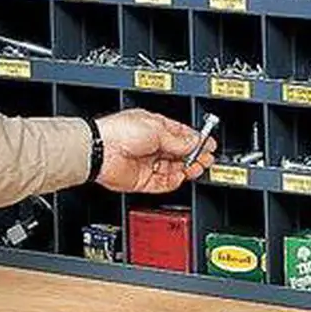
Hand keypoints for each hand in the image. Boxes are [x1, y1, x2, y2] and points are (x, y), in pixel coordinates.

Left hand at [94, 109, 215, 192]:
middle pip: (179, 153)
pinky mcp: (143, 180)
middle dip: (195, 155)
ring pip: (174, 169)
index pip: (181, 135)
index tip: (208, 144)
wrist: (101, 151)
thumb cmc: (120, 132)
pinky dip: (174, 181)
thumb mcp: (157, 129)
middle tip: (207, 158)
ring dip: (188, 168)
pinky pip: (163, 183)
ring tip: (198, 167)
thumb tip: (195, 142)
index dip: (196, 140)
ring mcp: (147, 163)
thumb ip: (179, 139)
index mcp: (153, 128)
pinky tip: (181, 176)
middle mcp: (151, 146)